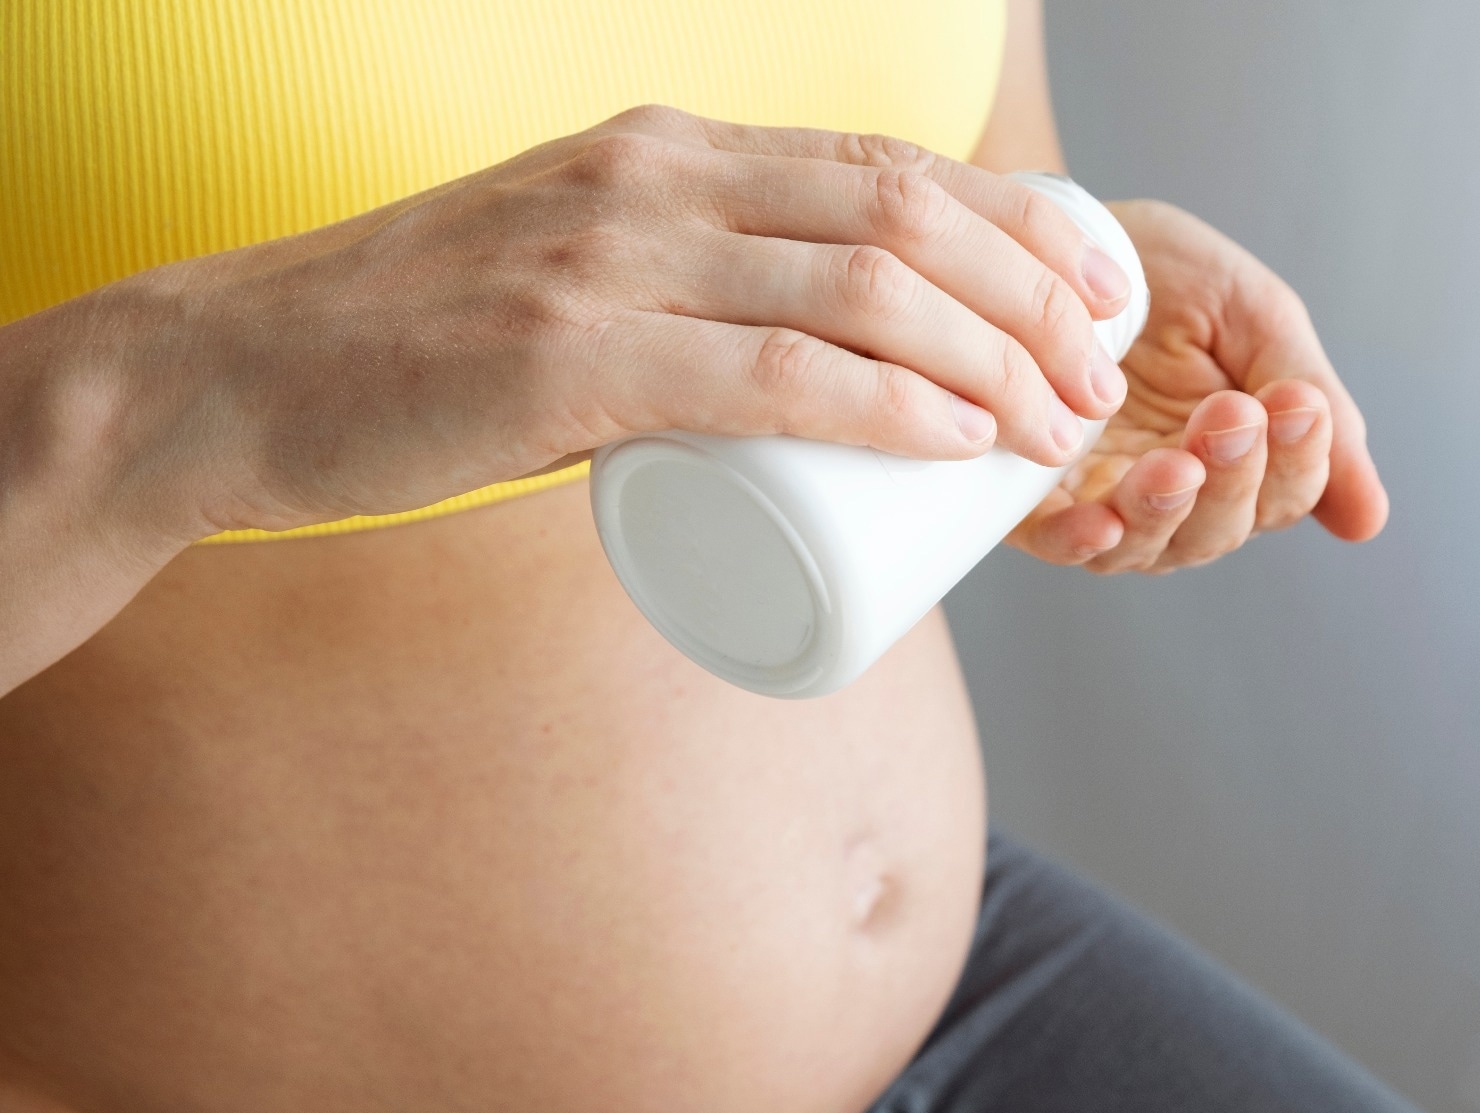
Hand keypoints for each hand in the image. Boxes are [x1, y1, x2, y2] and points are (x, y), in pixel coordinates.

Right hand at [77, 104, 1131, 539]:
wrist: (236, 378)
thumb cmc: (421, 352)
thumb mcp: (573, 281)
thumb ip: (679, 308)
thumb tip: (804, 387)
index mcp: (664, 152)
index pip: (885, 165)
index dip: (1015, 231)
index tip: (1086, 299)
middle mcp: (650, 177)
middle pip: (903, 213)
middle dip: (1031, 298)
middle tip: (1091, 380)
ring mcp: (607, 258)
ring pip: (860, 286)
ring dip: (989, 360)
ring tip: (1054, 427)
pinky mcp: (565, 357)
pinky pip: (770, 371)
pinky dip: (886, 406)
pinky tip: (959, 440)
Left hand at [1008, 199, 1386, 570]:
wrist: (1065, 227)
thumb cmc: (1168, 271)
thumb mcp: (1257, 320)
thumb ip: (1316, 411)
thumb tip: (1370, 521)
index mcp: (1241, 457)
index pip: (1286, 492)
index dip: (1301, 460)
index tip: (1296, 404)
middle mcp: (1178, 493)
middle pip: (1220, 528)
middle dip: (1234, 476)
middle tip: (1233, 417)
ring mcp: (1105, 499)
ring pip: (1148, 543)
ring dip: (1167, 508)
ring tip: (1177, 463)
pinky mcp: (1035, 497)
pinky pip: (1060, 540)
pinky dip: (1082, 540)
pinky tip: (1102, 521)